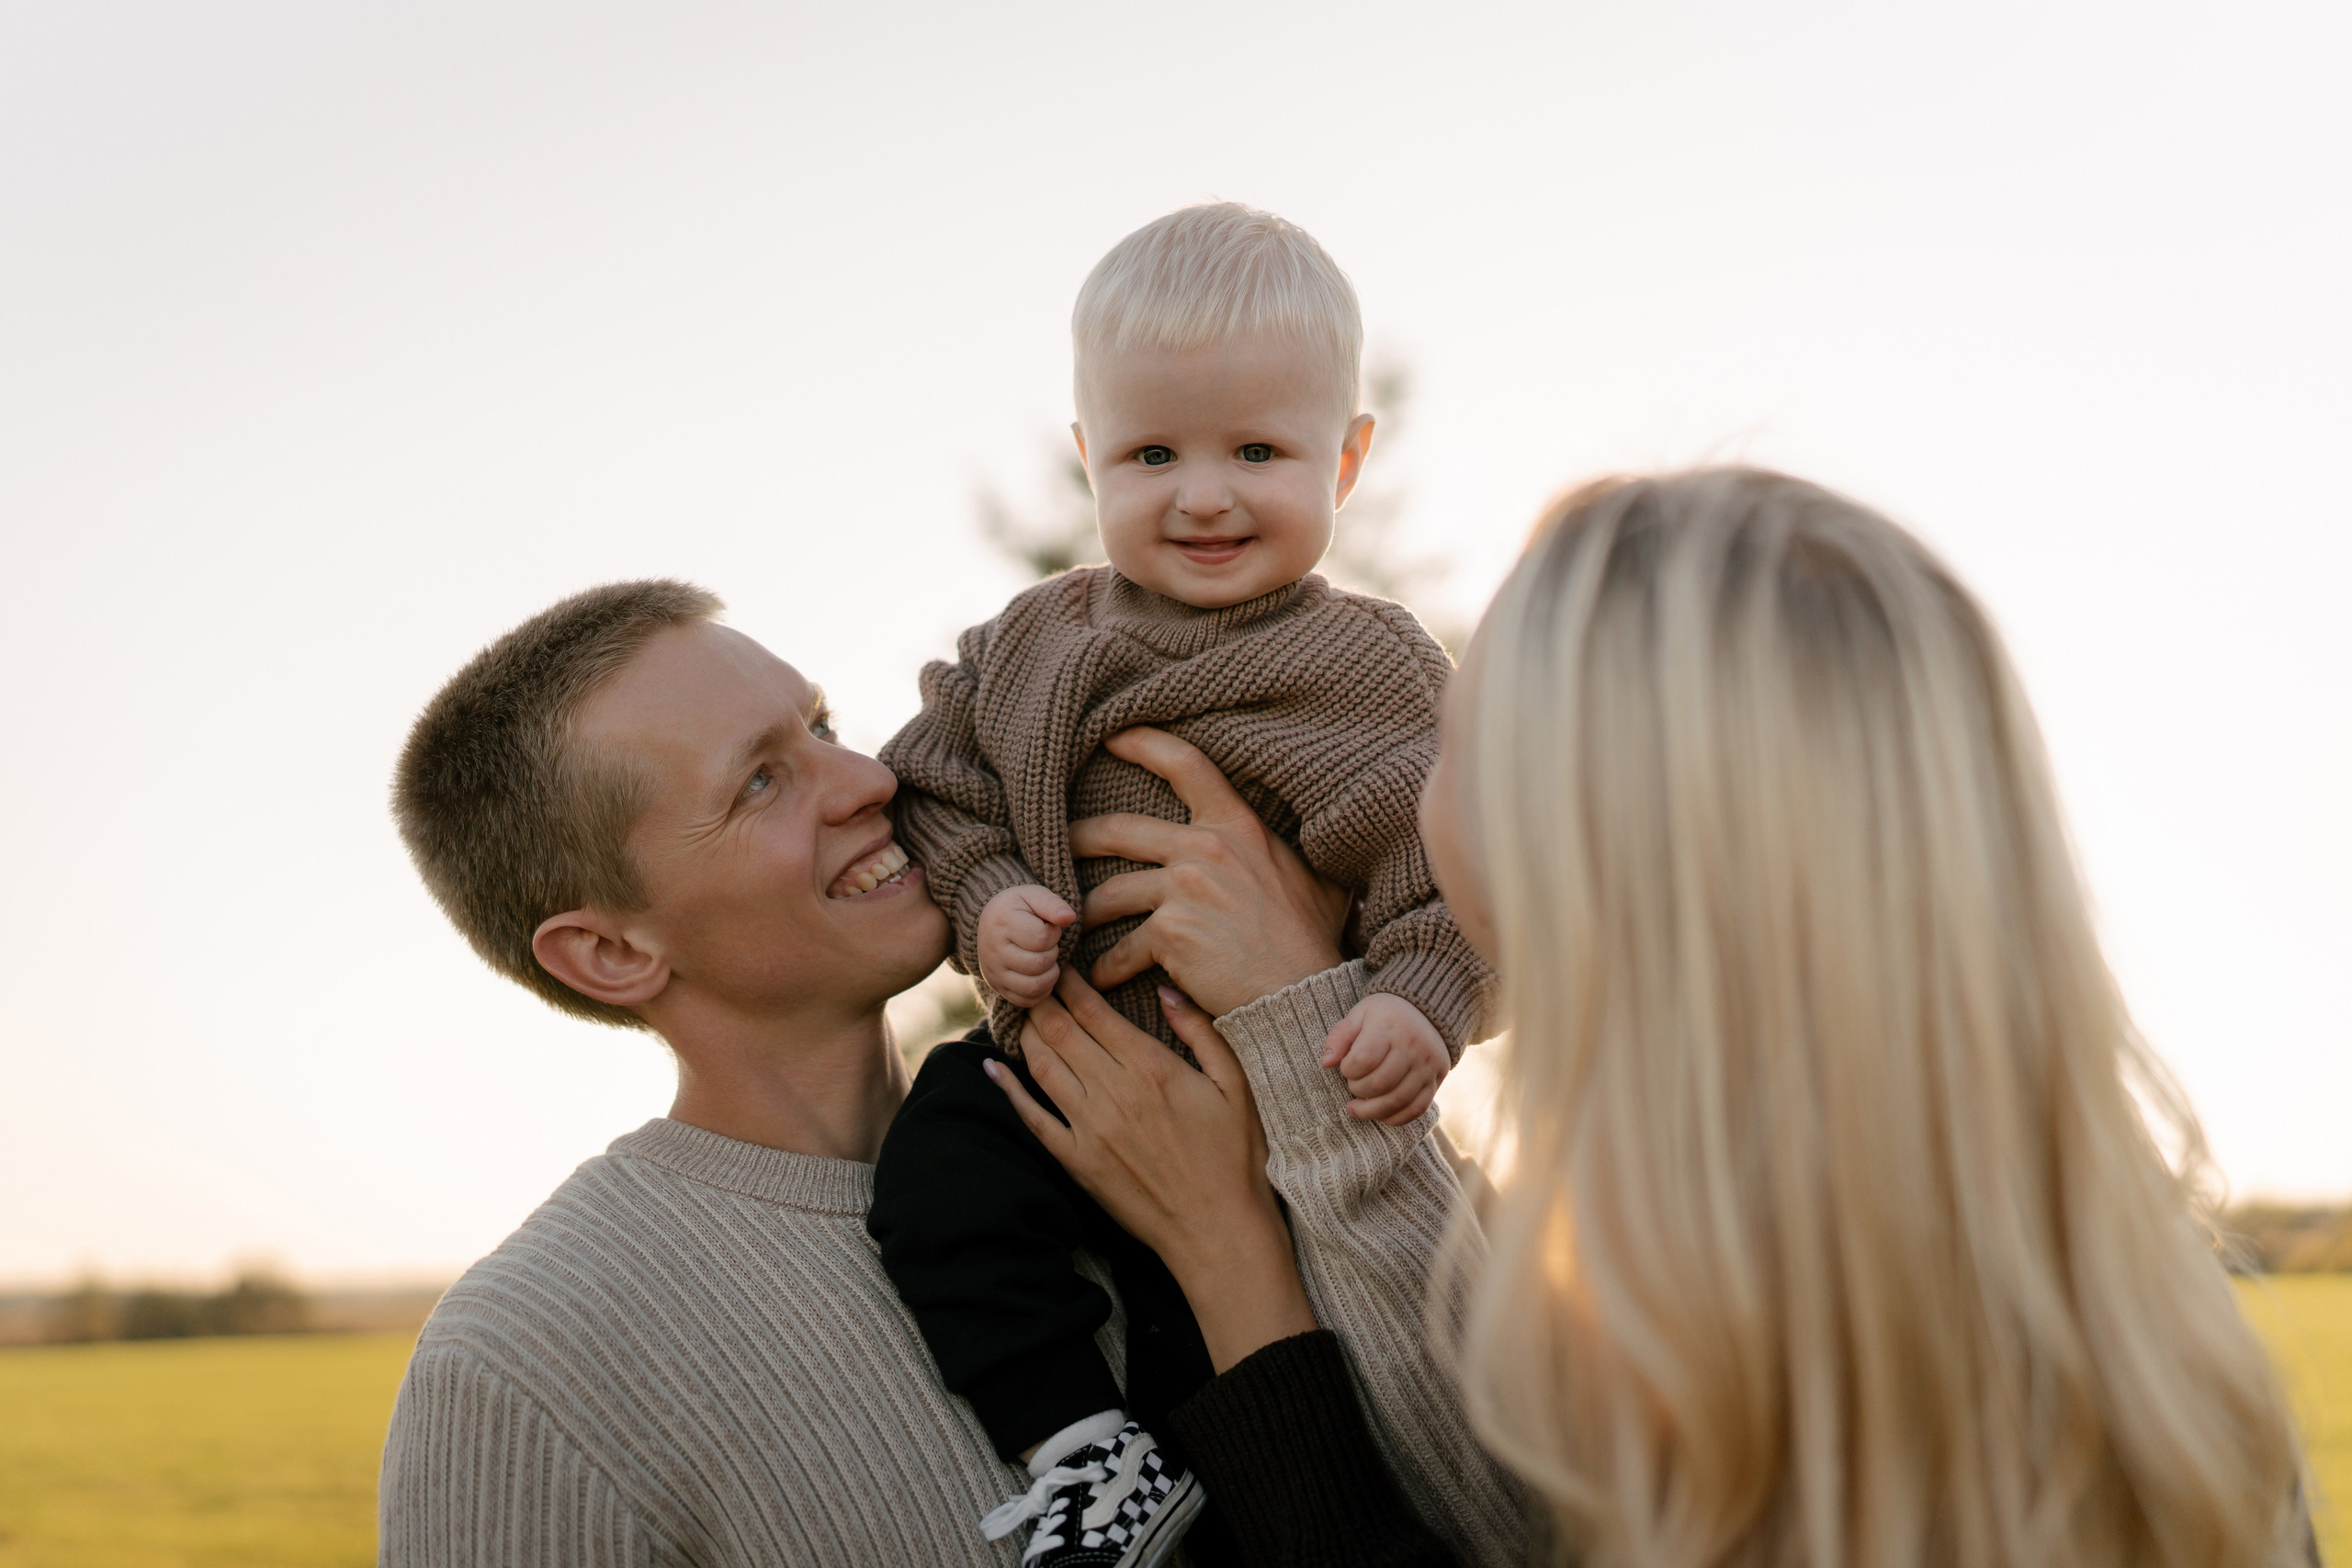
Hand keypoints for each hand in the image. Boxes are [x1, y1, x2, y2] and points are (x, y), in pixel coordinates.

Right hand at [977, 884, 1076, 1006]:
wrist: (989, 922)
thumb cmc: (1018, 908)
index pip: (1041, 938)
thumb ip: (1052, 904)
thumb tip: (1069, 918)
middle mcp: (993, 951)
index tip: (1048, 927)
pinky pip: (1027, 1000)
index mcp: (1002, 922)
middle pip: (1039, 964)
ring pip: (1033, 987)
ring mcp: (994, 973)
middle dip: (1052, 953)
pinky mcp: (998, 988)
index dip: (1054, 933)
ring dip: (1050, 974)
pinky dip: (1042, 990)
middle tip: (1047, 944)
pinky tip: (1041, 974)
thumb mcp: (1033, 895)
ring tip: (1046, 959)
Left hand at [989, 971, 1317, 1372]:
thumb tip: (1167, 988)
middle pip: (1060, 1032)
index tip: (1057, 963)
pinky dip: (1010, 1091)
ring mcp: (1090, 1129)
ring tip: (1016, 1009)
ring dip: (1025, 1033)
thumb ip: (1200, 1031)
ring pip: (1042, 1066)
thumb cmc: (1236, 1157)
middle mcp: (1113, 1092)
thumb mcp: (1235, 1084)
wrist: (1218, 1231)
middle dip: (1039, 999)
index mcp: (1151, 1067)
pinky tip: (994, 1068)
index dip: (1070, 983)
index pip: (1094, 1012)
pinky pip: (1034, 1119)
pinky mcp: (1078, 1161)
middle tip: (1025, 975)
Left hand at [1070, 728, 1351, 1015]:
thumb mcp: (1314, 880)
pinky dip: (1108, 967)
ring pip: (1110, 893)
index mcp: (1238, 826)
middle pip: (1120, 831)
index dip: (1144, 744)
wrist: (1302, 992)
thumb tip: (1318, 838)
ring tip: (1069, 925)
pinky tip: (1099, 979)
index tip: (1113, 737)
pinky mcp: (1169, 933)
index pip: (1186, 765)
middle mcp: (1206, 848)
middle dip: (1079, 838)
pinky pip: (1123, 949)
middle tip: (1056, 844)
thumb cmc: (1311, 941)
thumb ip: (1292, 857)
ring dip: (1083, 912)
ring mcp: (1184, 889)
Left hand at [1321, 993, 1449, 1124]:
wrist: (1426, 1012)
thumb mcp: (1359, 1016)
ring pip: (1398, 1100)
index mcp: (1390, 1027)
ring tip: (1356, 1109)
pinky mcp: (1436, 1080)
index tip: (1346, 1066)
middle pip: (1381, 1083)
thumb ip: (1339, 1037)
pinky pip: (1417, 1109)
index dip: (1348, 1069)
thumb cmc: (1384, 1016)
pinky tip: (1379, 1115)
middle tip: (1352, 1085)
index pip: (1364, 1059)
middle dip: (1358, 1090)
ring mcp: (1427, 1066)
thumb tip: (1326, 1063)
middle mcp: (1413, 1047)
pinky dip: (1395, 1118)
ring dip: (1372, 1111)